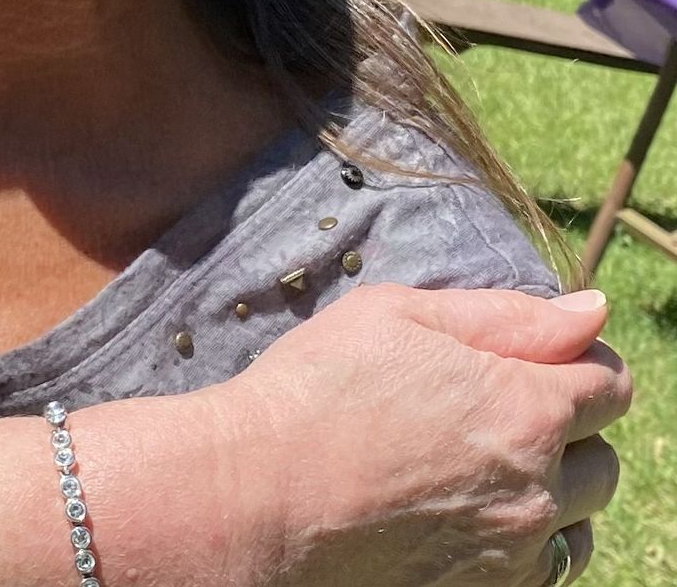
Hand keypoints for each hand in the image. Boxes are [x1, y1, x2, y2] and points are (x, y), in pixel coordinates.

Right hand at [208, 284, 627, 585]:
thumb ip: (507, 315)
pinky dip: (525, 543)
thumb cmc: (318, 388)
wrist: (256, 496)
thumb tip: (591, 309)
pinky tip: (468, 513)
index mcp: (524, 410)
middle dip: (569, 428)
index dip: (581, 360)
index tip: (540, 357)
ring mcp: (512, 556)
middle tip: (497, 409)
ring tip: (482, 467)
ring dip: (553, 493)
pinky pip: (543, 572)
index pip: (611, 384)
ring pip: (580, 525)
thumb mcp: (402, 316)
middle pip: (603, 460)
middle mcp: (535, 491)